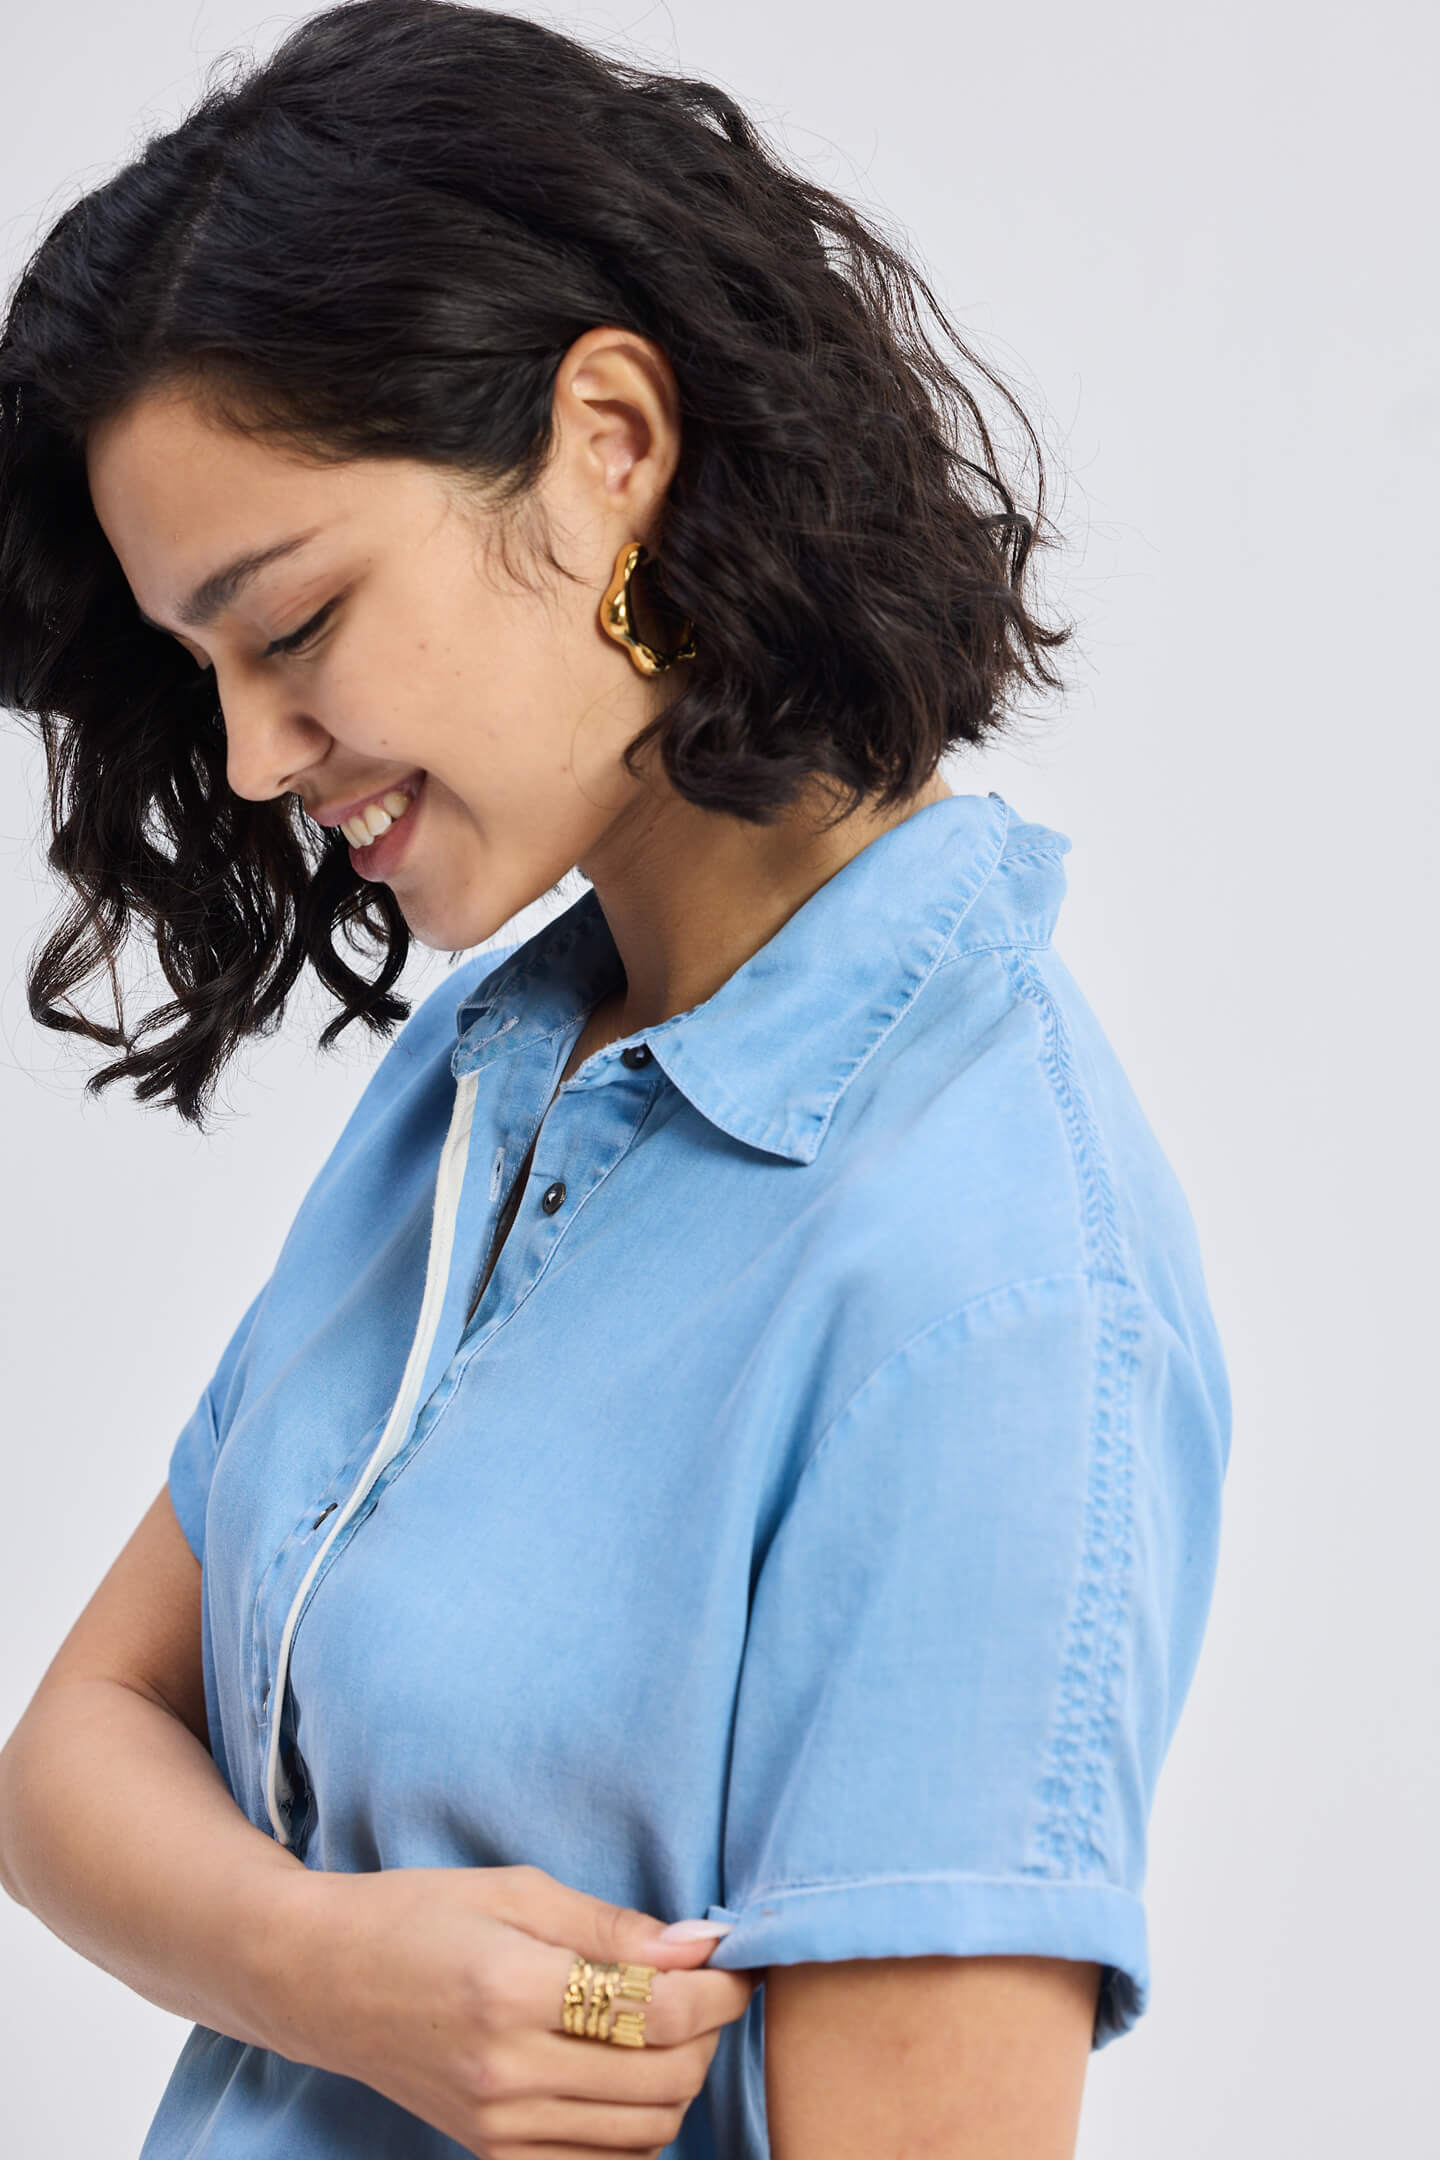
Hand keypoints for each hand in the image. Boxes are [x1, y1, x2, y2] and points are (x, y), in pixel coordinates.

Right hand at [263, 1860, 757, 2158]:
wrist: (322, 1979)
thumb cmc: (419, 1914)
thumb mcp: (516, 1890)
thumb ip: (613, 1924)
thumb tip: (703, 1945)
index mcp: (512, 1990)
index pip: (659, 2013)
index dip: (719, 1988)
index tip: (737, 1961)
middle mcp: (506, 2073)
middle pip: (665, 2080)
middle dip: (710, 2033)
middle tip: (708, 1990)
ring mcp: (497, 2126)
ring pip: (646, 2133)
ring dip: (681, 2081)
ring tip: (669, 2028)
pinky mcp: (490, 2154)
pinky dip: (637, 2127)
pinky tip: (629, 2075)